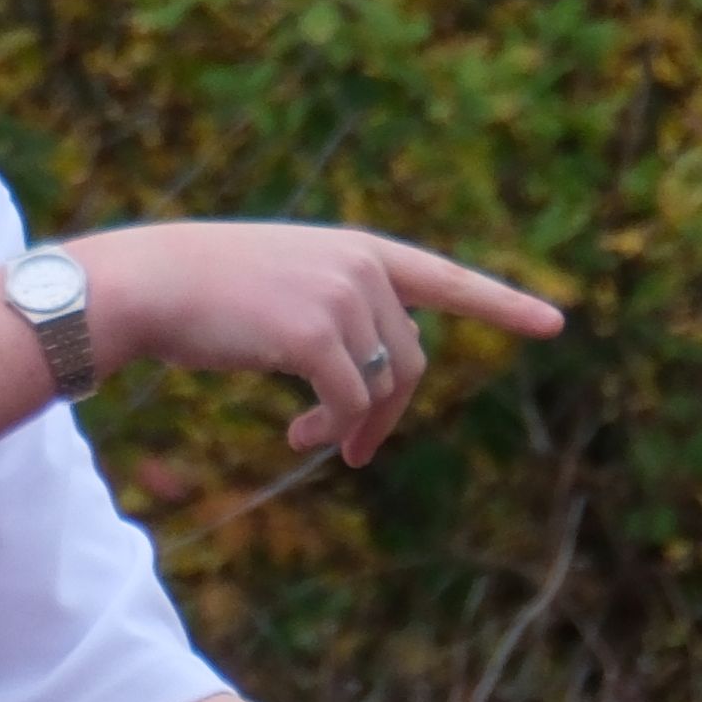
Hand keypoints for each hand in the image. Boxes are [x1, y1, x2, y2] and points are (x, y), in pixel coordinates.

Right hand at [61, 226, 562, 468]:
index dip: (501, 303)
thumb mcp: (282, 284)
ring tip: (311, 441)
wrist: (147, 284)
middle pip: (412, 360)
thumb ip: (337, 310)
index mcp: (358, 250)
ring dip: (354, 427)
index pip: (444, 278)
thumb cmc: (202, 292)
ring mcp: (341, 297)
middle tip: (357, 451)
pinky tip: (298, 439)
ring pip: (384, 387)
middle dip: (388, 412)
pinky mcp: (315, 336)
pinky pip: (349, 404)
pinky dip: (333, 432)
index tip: (554, 323)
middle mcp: (360, 267)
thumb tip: (374, 385)